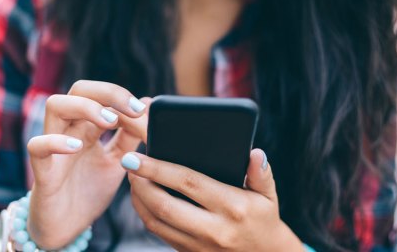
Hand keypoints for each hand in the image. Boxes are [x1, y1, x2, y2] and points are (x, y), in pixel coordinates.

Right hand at [26, 80, 148, 248]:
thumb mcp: (117, 161)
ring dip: (85, 107)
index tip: (145, 110)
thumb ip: (129, 136)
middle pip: (79, 89)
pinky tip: (77, 146)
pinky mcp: (42, 171)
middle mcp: (69, 130)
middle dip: (107, 92)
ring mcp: (53, 148)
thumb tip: (148, 103)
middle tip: (132, 109)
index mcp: (88, 127)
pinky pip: (37, 146)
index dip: (123, 97)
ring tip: (109, 122)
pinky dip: (55, 141)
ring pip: (55, 105)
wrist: (66, 229)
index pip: (101, 94)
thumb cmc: (88, 190)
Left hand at [123, 149, 303, 250]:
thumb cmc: (264, 220)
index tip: (138, 155)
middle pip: (164, 205)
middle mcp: (213, 229)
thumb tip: (255, 153)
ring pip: (155, 222)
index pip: (188, 183)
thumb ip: (260, 173)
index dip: (158, 168)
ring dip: (138, 198)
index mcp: (232, 207)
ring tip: (132, 176)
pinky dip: (145, 213)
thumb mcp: (269, 196)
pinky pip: (159, 233)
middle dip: (140, 183)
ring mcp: (198, 245)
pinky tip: (143, 196)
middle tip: (127, 161)